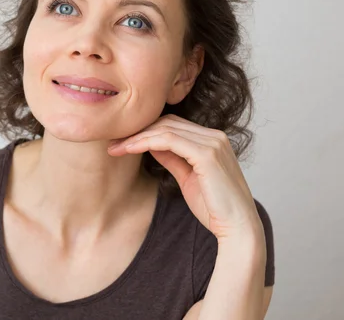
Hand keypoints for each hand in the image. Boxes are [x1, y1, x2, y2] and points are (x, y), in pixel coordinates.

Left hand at [107, 114, 262, 241]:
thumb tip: (151, 144)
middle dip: (138, 131)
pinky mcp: (207, 154)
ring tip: (117, 147)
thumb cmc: (214, 208)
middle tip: (113, 143)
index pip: (173, 125)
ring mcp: (213, 143)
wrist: (237, 229)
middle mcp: (215, 136)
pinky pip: (170, 140)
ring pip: (166, 129)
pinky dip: (146, 142)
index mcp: (212, 140)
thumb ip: (172, 158)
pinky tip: (130, 149)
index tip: (122, 142)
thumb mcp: (187, 177)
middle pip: (168, 122)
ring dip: (137, 137)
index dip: (146, 130)